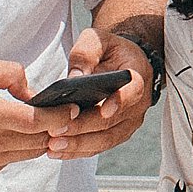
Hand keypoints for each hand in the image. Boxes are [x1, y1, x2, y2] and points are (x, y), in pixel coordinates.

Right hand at [0, 57, 54, 179]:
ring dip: (37, 140)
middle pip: (39, 141)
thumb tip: (33, 92)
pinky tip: (6, 134)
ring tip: (36, 123)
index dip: (61, 117)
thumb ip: (9, 74)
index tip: (73, 109)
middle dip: (55, 128)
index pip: (38, 122)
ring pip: (27, 154)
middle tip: (62, 115)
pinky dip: (15, 149)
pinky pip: (8, 161)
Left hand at [39, 27, 153, 159]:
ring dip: (79, 145)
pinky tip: (57, 151)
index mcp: (138, 75)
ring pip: (106, 139)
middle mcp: (138, 104)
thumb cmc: (109, 50)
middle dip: (84, 128)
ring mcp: (128, 122)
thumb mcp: (97, 40)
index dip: (119, 102)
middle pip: (113, 122)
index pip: (133, 91)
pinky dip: (78, 151)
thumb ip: (86, 53)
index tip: (102, 110)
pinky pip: (99, 146)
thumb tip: (74, 78)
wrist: (122, 62)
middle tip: (57, 131)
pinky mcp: (116, 133)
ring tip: (53, 146)